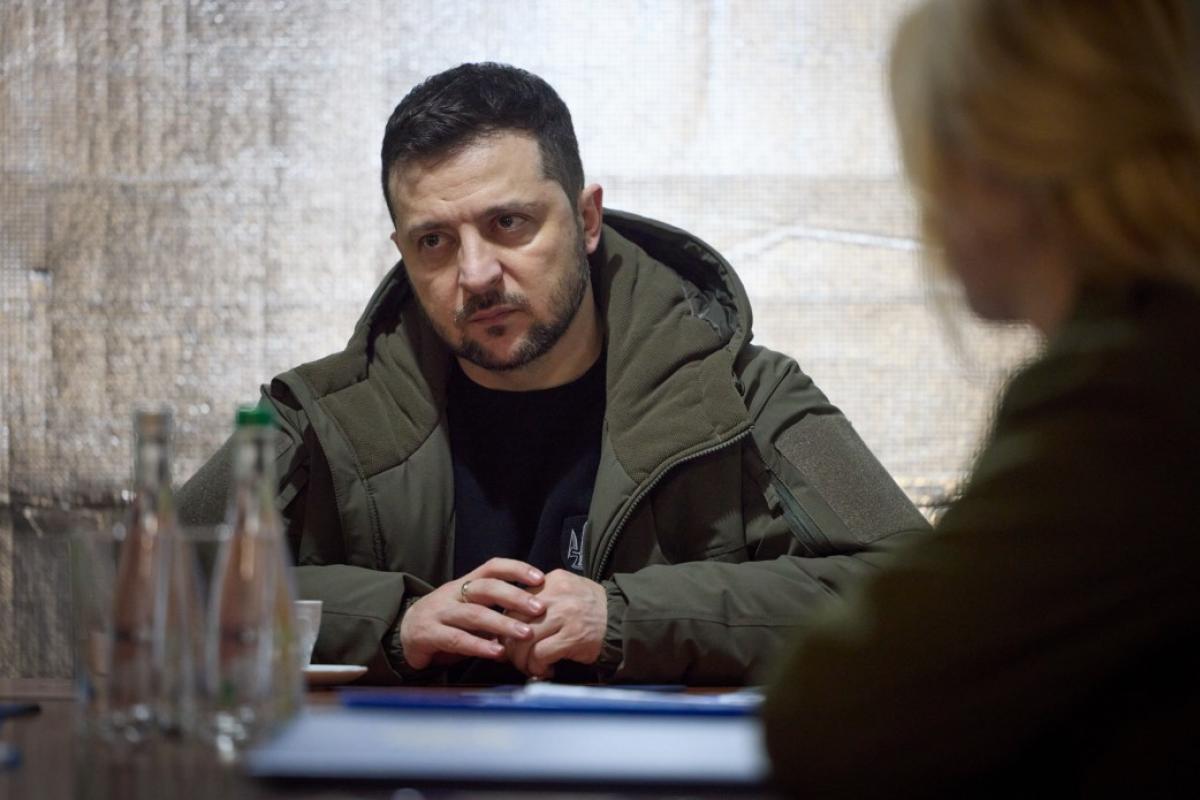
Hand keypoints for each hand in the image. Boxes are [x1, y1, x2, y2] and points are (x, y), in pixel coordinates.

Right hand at [399, 558, 545, 670]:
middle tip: (539, 609)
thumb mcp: (469, 606)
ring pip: (474, 615)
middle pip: (486, 588)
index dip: (516, 569)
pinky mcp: (429, 635)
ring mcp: (440, 613)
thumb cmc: (447, 619)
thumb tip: (534, 612)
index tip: (540, 578)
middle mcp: (453, 594)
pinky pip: (457, 639)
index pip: (492, 567)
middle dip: (515, 597)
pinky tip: (498, 652)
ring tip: (525, 634)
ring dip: (502, 624)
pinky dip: (480, 646)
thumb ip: (495, 607)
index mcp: (465, 583)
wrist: (404, 631)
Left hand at [503, 570, 606, 678]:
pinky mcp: (572, 636)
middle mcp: (556, 594)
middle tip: (515, 658)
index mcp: (552, 581)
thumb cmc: (592, 609)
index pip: (515, 602)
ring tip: (530, 667)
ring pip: (524, 640)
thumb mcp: (567, 590)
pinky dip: (537, 667)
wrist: (623, 619)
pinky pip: (540, 654)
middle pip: (515, 621)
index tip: (509, 639)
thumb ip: (542, 598)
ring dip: (522, 660)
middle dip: (510, 645)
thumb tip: (509, 622)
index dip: (507, 624)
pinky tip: (545, 671)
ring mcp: (564, 615)